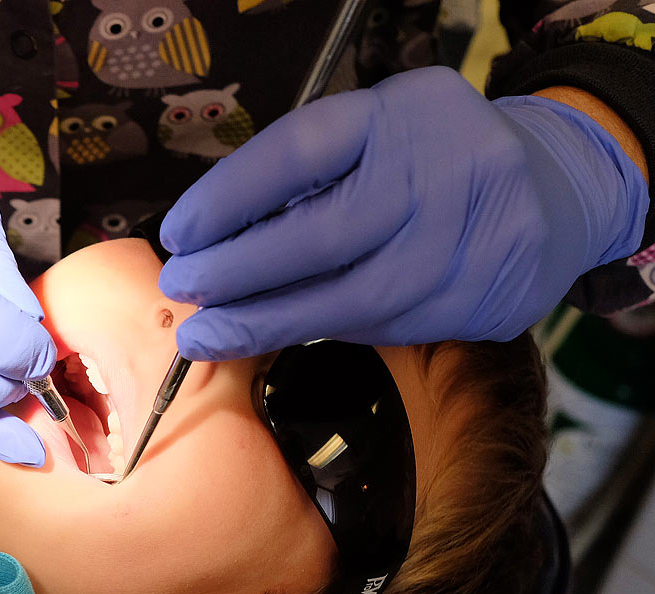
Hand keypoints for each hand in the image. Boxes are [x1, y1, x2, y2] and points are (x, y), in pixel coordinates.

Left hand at [158, 67, 648, 358]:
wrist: (555, 191)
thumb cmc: (436, 156)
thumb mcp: (378, 131)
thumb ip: (311, 173)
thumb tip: (217, 236)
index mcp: (403, 115)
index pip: (300, 152)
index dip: (227, 197)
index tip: (179, 232)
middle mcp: (442, 176)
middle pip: (320, 235)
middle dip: (236, 272)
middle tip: (182, 289)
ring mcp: (466, 246)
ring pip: (348, 300)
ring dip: (263, 323)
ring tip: (204, 336)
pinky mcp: (478, 304)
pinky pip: (378, 327)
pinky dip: (313, 333)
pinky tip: (268, 334)